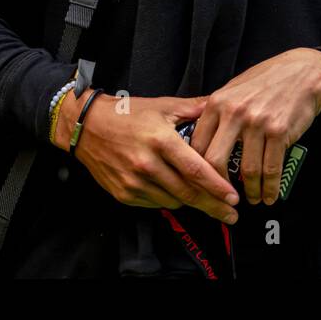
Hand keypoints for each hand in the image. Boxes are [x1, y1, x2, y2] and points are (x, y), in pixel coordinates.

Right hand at [53, 90, 239, 222]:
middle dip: (213, 206)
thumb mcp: (164, 106)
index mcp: (160, 140)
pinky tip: (179, 195)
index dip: (217, 187)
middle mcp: (146, 164)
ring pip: (173, 201)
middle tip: (231, 215)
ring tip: (210, 204)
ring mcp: (133, 182)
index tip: (233, 198)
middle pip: (187, 193)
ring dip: (192, 203)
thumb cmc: (128, 114)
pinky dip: (170, 201)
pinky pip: (155, 204)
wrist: (87, 127)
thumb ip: (195, 107)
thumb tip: (222, 104)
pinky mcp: (123, 194)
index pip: (195, 170)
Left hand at [190, 48, 320, 208]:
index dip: (198, 170)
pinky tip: (269, 195)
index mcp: (218, 103)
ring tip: (252, 199)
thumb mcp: (235, 89)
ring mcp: (258, 123)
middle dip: (218, 186)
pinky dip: (269, 187)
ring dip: (250, 190)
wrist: (304, 71)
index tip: (204, 183)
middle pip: (215, 161)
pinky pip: (271, 168)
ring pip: (247, 169)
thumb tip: (203, 142)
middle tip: (224, 197)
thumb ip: (218, 114)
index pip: (197, 145)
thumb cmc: (268, 80)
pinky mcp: (279, 131)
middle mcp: (235, 113)